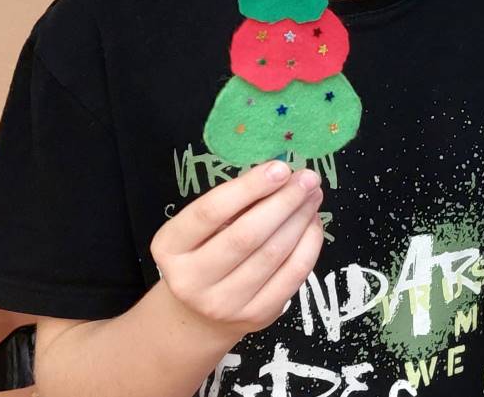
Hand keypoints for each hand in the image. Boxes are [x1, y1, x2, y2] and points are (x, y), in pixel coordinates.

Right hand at [148, 161, 324, 338]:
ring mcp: (224, 303)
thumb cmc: (204, 254)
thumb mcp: (201, 230)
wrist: (200, 314)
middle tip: (307, 178)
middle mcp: (190, 279)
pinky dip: (309, 244)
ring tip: (313, 195)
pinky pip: (293, 274)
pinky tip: (313, 223)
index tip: (280, 168)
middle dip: (283, 202)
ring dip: (300, 219)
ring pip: (273, 254)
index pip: (209, 212)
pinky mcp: (257, 315)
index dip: (248, 187)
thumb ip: (233, 205)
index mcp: (170, 247)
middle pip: (246, 235)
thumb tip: (282, 175)